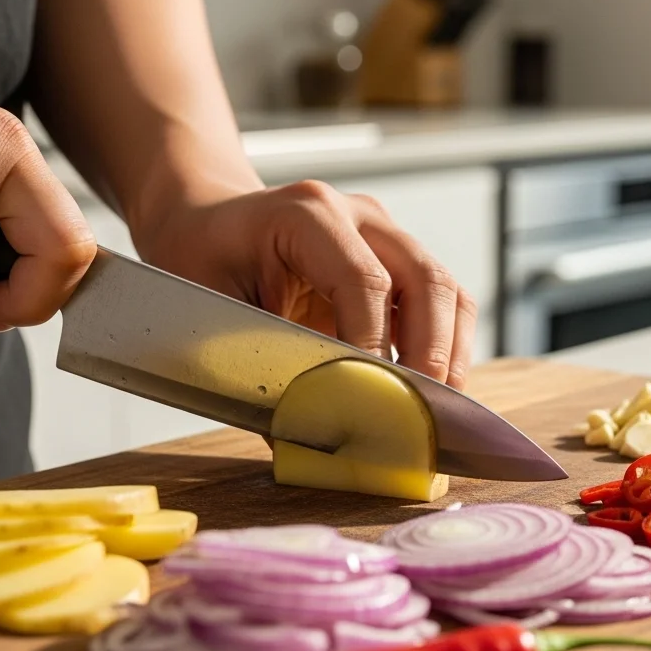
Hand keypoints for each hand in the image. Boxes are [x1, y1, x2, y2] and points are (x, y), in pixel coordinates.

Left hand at [133, 181, 477, 389]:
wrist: (206, 222)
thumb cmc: (199, 262)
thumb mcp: (208, 311)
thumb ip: (257, 367)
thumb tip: (306, 436)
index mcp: (306, 213)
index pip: (364, 281)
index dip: (375, 346)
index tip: (378, 402)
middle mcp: (357, 215)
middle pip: (425, 279)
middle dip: (432, 352)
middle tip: (426, 414)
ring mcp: (384, 235)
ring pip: (446, 289)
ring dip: (450, 352)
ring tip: (439, 409)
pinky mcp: (397, 261)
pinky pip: (442, 301)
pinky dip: (444, 347)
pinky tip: (430, 389)